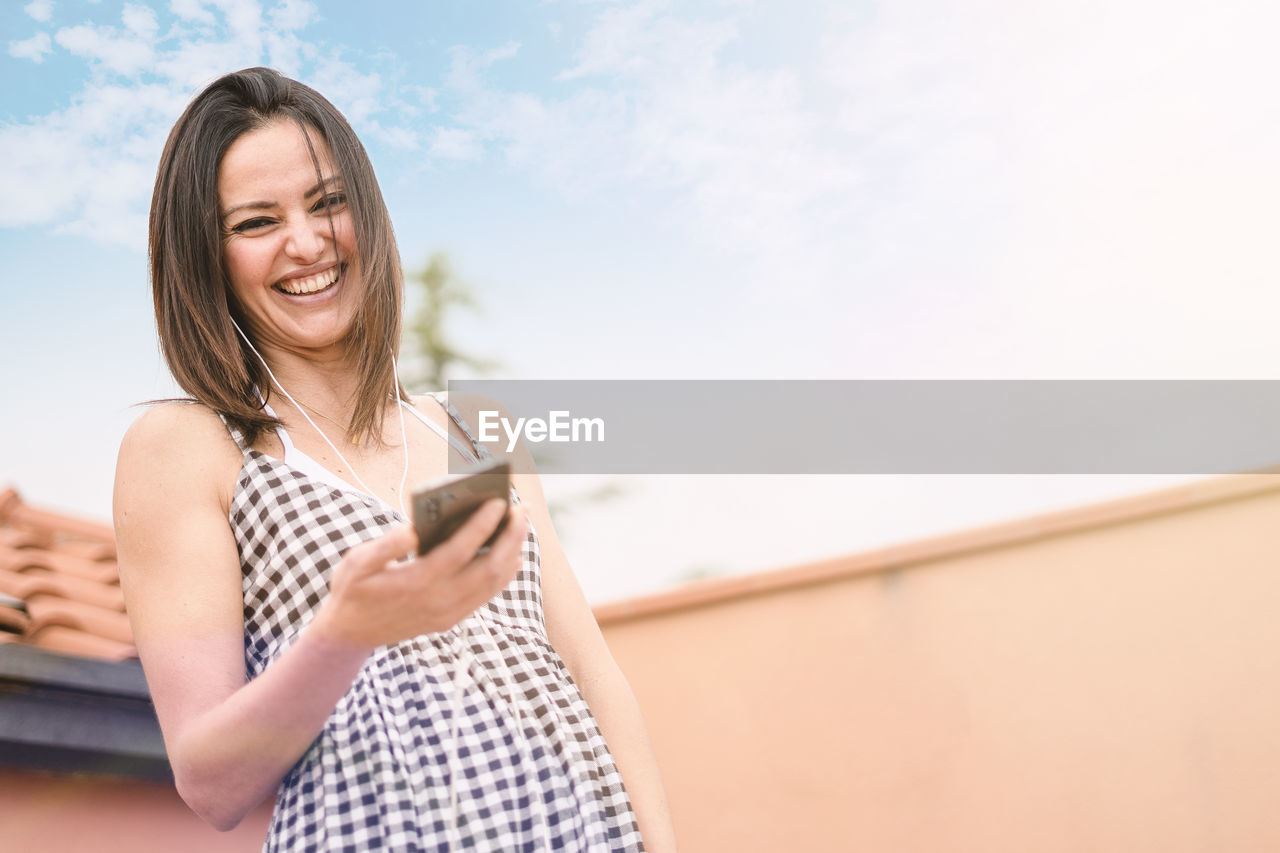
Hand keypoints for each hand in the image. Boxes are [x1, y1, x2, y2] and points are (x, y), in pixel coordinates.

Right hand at [310, 499, 527, 649]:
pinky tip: (511, 554)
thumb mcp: (357, 563)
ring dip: (512, 552)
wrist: (349, 635)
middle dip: (510, 536)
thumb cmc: (352, 591)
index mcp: (416, 582)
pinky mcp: (451, 620)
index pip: (461, 550)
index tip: (498, 502)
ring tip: (520, 524)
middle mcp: (439, 601)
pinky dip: (504, 574)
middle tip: (521, 509)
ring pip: (493, 583)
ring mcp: (448, 613)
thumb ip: (387, 545)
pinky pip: (487, 595)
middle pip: (489, 567)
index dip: (482, 525)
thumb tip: (415, 527)